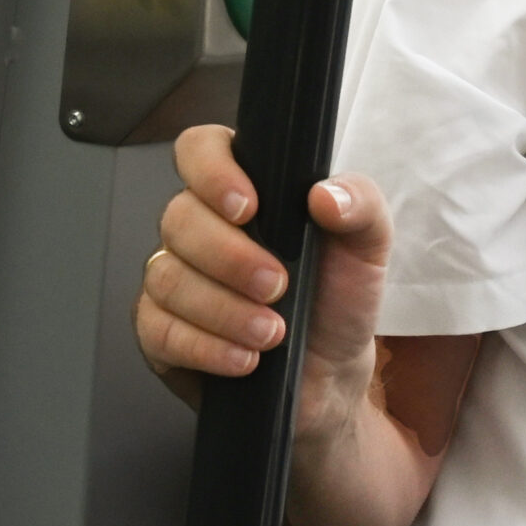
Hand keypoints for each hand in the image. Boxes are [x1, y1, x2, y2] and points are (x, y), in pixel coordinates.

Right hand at [133, 123, 393, 445]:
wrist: (330, 376)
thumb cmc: (339, 300)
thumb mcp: (368, 248)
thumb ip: (361, 206)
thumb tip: (325, 195)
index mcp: (245, 190)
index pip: (200, 149)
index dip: (212, 171)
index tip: (248, 206)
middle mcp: (201, 228)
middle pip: (179, 217)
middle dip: (230, 257)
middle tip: (278, 286)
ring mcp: (175, 278)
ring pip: (166, 277)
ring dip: (223, 308)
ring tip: (271, 332)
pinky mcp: (161, 332)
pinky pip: (157, 330)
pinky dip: (205, 346)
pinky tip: (244, 359)